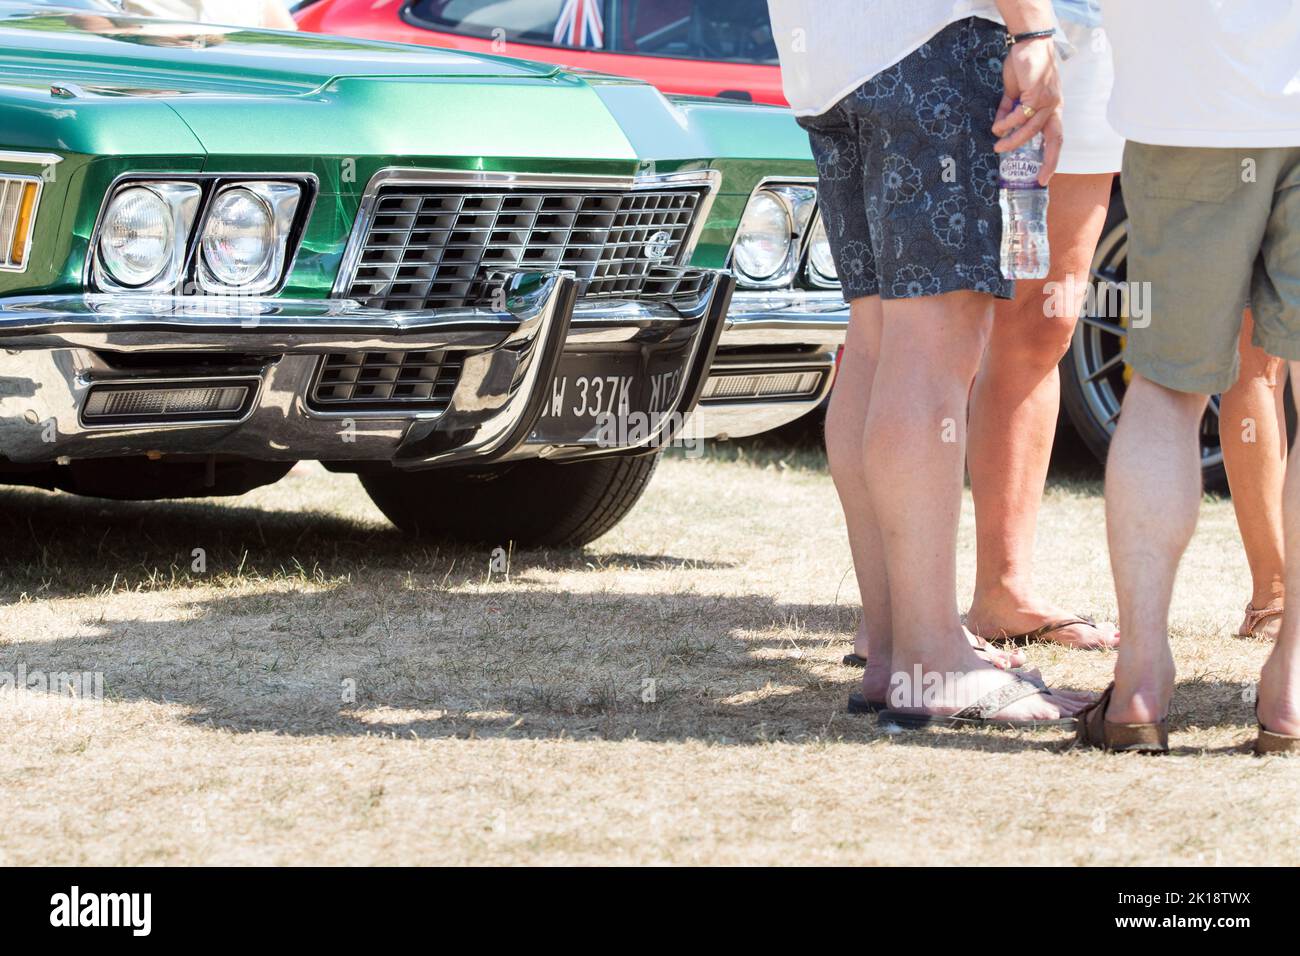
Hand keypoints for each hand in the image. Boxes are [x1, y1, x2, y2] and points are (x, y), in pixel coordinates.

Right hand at [992, 36, 1062, 183]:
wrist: (1029, 43)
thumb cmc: (1024, 67)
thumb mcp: (1015, 94)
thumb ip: (1009, 110)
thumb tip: (999, 128)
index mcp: (1051, 110)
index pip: (1055, 138)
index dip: (1051, 158)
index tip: (1043, 177)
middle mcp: (1054, 108)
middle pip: (1056, 139)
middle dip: (1050, 161)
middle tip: (1040, 179)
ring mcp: (1048, 101)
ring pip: (1030, 129)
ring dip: (1012, 140)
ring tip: (998, 146)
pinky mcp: (1038, 93)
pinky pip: (1020, 115)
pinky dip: (1007, 122)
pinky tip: (998, 126)